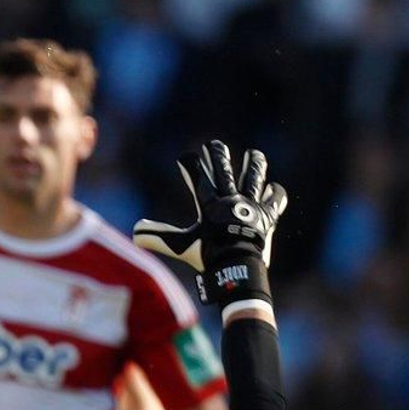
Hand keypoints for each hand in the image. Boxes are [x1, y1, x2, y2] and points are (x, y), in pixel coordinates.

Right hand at [132, 141, 287, 310]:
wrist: (238, 265)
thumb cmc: (208, 255)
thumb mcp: (180, 246)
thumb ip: (158, 237)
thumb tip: (134, 232)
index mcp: (210, 205)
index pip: (198, 178)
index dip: (190, 166)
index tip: (184, 157)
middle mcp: (232, 200)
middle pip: (225, 172)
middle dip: (218, 156)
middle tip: (214, 144)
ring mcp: (252, 206)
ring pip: (254, 179)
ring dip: (254, 166)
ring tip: (255, 154)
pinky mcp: (267, 216)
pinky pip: (274, 201)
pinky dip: (274, 194)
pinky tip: (274, 188)